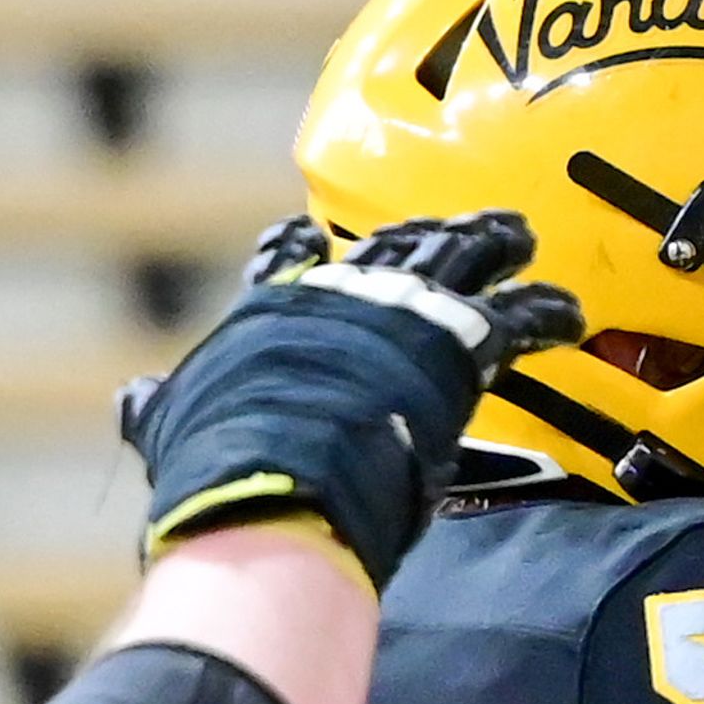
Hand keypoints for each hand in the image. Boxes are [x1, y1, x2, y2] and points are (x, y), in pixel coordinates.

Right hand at [117, 208, 585, 590]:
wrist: (276, 474)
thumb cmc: (219, 466)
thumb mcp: (175, 428)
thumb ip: (160, 410)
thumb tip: (132, 399)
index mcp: (272, 313)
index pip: (284, 262)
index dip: (297, 250)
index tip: (305, 235)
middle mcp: (341, 293)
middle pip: (390, 244)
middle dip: (424, 235)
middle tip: (451, 229)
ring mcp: (403, 308)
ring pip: (460, 254)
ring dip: (495, 245)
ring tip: (522, 239)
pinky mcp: (456, 340)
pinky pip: (516, 315)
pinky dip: (545, 312)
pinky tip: (571, 314)